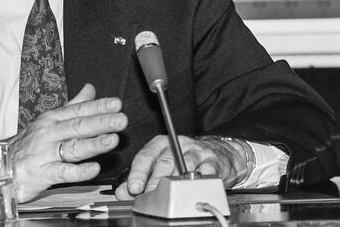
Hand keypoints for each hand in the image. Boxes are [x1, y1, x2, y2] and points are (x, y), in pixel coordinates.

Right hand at [7, 83, 127, 202]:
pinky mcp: (42, 174)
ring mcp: (45, 154)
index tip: (116, 104)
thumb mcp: (49, 120)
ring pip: (72, 148)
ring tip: (112, 140)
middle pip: (78, 127)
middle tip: (121, 119)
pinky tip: (94, 169)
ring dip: (93, 144)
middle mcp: (49, 134)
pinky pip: (62, 172)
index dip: (98, 107)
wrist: (0, 166)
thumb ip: (73, 106)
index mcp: (52, 119)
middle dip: (101, 122)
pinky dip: (78, 171)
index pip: (78, 110)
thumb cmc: (28, 144)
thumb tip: (90, 89)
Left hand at [114, 135, 253, 199]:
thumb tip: (121, 192)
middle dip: (155, 181)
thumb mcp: (160, 165)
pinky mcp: (213, 160)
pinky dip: (201, 178)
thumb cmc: (184, 160)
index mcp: (160, 144)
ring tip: (171, 194)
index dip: (138, 172)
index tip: (133, 187)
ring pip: (185, 164)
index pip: (145, 156)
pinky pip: (208, 169)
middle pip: (164, 162)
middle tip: (149, 195)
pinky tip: (195, 186)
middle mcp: (177, 144)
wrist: (218, 154)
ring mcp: (196, 151)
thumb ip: (140, 178)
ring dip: (177, 181)